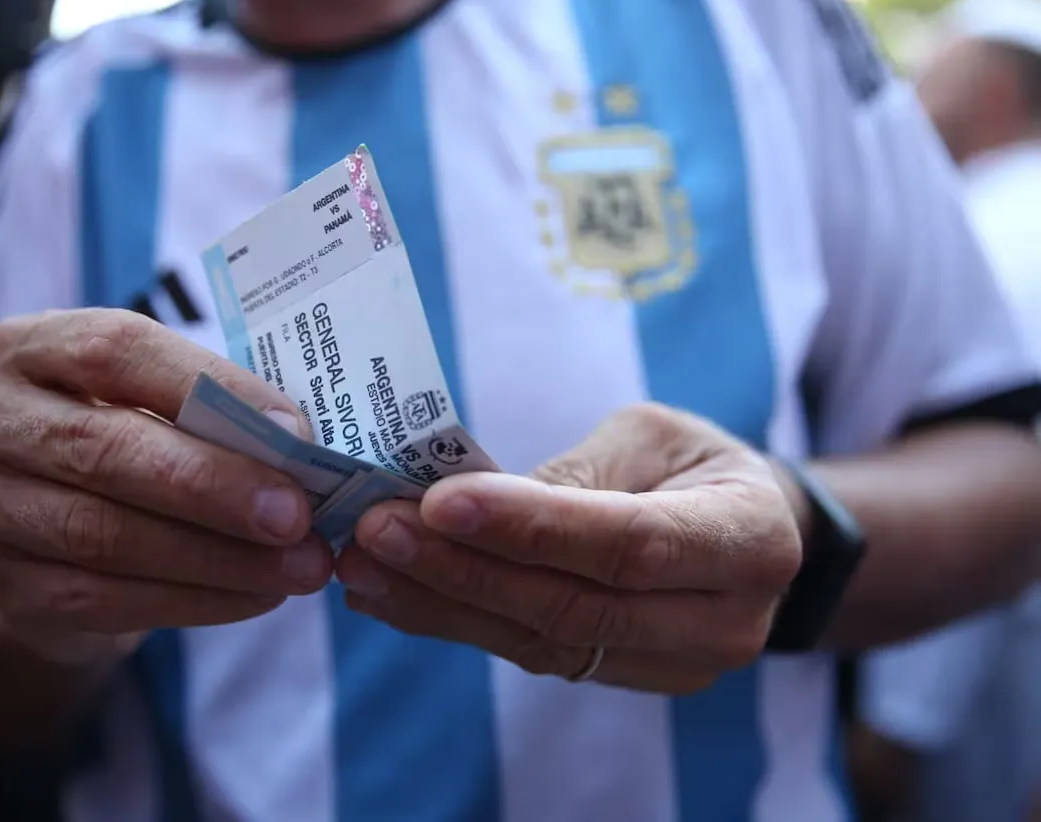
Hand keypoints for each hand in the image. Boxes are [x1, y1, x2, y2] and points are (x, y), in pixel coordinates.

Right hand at [0, 309, 332, 664]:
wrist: (53, 540)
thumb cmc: (126, 443)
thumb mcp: (152, 401)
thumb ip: (209, 408)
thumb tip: (296, 442)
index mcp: (29, 348)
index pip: (115, 351)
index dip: (207, 386)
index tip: (291, 428)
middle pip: (105, 449)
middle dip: (215, 484)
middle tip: (296, 513)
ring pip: (107, 535)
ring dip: (218, 556)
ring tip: (295, 565)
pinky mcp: (11, 588)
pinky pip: (110, 599)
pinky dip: (197, 600)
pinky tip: (256, 594)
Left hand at [338, 403, 802, 693]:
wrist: (747, 533)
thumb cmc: (695, 464)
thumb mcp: (653, 436)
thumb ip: (577, 474)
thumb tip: (466, 506)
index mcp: (748, 538)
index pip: (629, 544)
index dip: (530, 528)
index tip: (439, 503)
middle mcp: (720, 620)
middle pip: (575, 607)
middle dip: (463, 570)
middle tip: (374, 532)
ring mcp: (674, 664)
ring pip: (543, 642)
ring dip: (442, 605)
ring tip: (364, 567)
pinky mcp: (624, 676)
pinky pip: (532, 655)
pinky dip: (457, 623)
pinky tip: (393, 595)